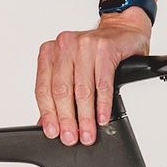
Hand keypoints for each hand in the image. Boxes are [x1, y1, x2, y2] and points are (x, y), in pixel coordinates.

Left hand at [36, 12, 150, 144]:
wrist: (122, 29)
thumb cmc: (96, 52)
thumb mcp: (73, 69)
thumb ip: (59, 93)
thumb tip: (48, 122)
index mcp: (50, 52)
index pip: (44, 88)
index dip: (48, 113)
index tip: (52, 131)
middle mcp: (65, 47)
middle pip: (62, 90)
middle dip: (66, 119)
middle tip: (71, 137)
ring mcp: (84, 46)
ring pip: (82, 89)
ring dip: (85, 117)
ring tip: (87, 133)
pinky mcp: (105, 49)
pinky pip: (103, 84)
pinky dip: (102, 104)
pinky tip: (102, 117)